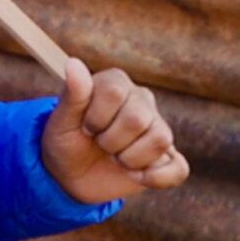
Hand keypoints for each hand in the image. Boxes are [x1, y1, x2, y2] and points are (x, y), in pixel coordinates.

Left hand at [41, 59, 188, 201]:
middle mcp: (142, 100)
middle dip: (110, 140)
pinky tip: (134, 174)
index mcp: (116, 83)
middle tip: (99, 142)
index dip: (96, 118)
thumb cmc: (66, 141)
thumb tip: (73, 63)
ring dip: (129, 159)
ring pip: (160, 140)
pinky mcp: (168, 157)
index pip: (114, 93)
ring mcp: (158, 128)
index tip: (84, 127)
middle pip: (137, 119)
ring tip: (115, 156)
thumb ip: (73, 94)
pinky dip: (154, 177)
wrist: (71, 175)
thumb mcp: (61, 120)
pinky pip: (178, 168)